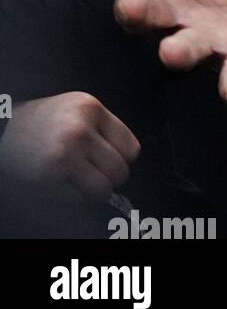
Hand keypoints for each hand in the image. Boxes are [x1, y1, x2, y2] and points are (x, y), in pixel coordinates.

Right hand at [0, 93, 138, 201]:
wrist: (2, 131)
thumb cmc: (39, 121)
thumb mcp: (76, 109)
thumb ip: (102, 127)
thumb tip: (127, 157)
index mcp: (91, 108)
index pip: (131, 148)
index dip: (122, 159)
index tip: (111, 160)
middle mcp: (80, 130)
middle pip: (120, 171)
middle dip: (109, 177)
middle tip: (93, 173)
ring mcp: (64, 155)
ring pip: (103, 189)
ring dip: (93, 190)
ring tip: (78, 180)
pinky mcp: (48, 178)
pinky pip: (77, 200)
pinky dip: (72, 197)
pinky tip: (59, 182)